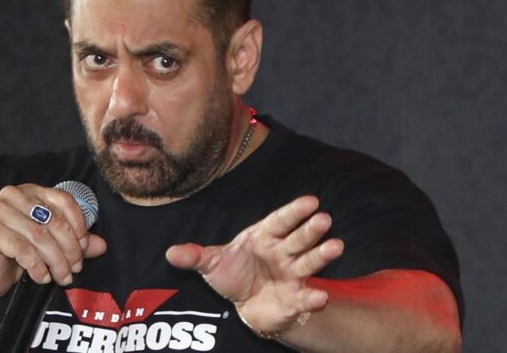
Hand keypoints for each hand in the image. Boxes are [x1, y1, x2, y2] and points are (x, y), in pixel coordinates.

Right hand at [0, 183, 106, 309]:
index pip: (64, 201)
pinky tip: (42, 278)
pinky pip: (23, 249)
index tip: (84, 249)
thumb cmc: (18, 257)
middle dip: (69, 249)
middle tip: (75, 269)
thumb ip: (76, 243)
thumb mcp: (51, 247)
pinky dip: (38, 266)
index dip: (79, 226)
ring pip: (40, 236)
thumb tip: (102, 245)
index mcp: (31, 191)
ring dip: (57, 261)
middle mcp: (13, 195)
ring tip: (63, 277)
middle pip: (54, 220)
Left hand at [166, 195, 343, 333]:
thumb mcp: (211, 264)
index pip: (280, 221)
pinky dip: (314, 298)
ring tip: (336, 246)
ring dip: (322, 255)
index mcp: (263, 237)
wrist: (245, 305)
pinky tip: (321, 296)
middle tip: (325, 218)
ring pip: (308, 263)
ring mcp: (291, 275)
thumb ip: (194, 257)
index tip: (311, 200)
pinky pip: (305, 298)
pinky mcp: (295, 299)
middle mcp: (282, 253)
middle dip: (311, 230)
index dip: (294, 212)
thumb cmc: (233, 274)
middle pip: (298, 239)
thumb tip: (170, 253)